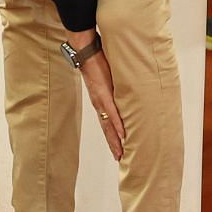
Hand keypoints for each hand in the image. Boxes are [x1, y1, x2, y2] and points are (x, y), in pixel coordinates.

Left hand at [76, 44, 125, 160]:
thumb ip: (115, 88)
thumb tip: (125, 92)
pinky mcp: (104, 93)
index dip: (112, 138)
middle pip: (107, 129)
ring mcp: (101, 100)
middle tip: (120, 159)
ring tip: (121, 153)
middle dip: (114, 145)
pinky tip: (123, 134)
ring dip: (115, 140)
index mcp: (100, 102)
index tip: (117, 151)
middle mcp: (99, 104)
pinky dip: (118, 124)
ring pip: (109, 125)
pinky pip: (112, 112)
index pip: (106, 124)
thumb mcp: (109, 79)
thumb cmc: (98, 63)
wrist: (86, 52)